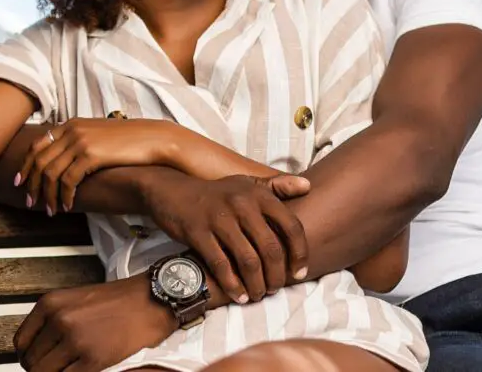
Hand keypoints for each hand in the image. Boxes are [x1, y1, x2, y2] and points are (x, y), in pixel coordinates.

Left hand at [13, 274, 174, 371]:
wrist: (151, 300)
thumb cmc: (119, 300)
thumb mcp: (74, 299)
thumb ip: (52, 320)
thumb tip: (36, 347)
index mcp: (50, 303)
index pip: (20, 342)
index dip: (26, 357)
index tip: (34, 361)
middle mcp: (59, 320)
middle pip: (32, 361)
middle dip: (41, 369)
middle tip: (54, 368)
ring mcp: (76, 340)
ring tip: (68, 369)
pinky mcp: (94, 358)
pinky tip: (81, 371)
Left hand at [17, 118, 175, 215]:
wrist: (152, 138)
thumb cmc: (129, 140)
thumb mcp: (97, 134)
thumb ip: (78, 140)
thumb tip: (63, 157)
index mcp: (71, 124)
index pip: (37, 145)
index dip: (26, 165)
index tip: (20, 182)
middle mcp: (71, 130)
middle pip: (39, 160)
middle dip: (32, 184)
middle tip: (30, 202)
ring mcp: (80, 142)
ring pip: (51, 173)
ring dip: (48, 195)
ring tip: (51, 210)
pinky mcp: (91, 155)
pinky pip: (69, 180)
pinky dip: (65, 196)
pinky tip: (68, 205)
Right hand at [141, 173, 310, 303]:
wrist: (172, 191)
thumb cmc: (217, 194)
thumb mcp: (246, 184)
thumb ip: (277, 186)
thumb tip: (308, 185)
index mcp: (258, 194)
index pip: (290, 226)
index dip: (300, 253)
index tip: (300, 273)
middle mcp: (241, 203)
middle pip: (270, 248)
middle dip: (277, 275)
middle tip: (276, 289)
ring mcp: (218, 218)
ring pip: (248, 260)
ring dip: (257, 284)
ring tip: (259, 294)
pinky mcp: (198, 232)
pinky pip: (221, 265)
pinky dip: (233, 285)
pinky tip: (240, 295)